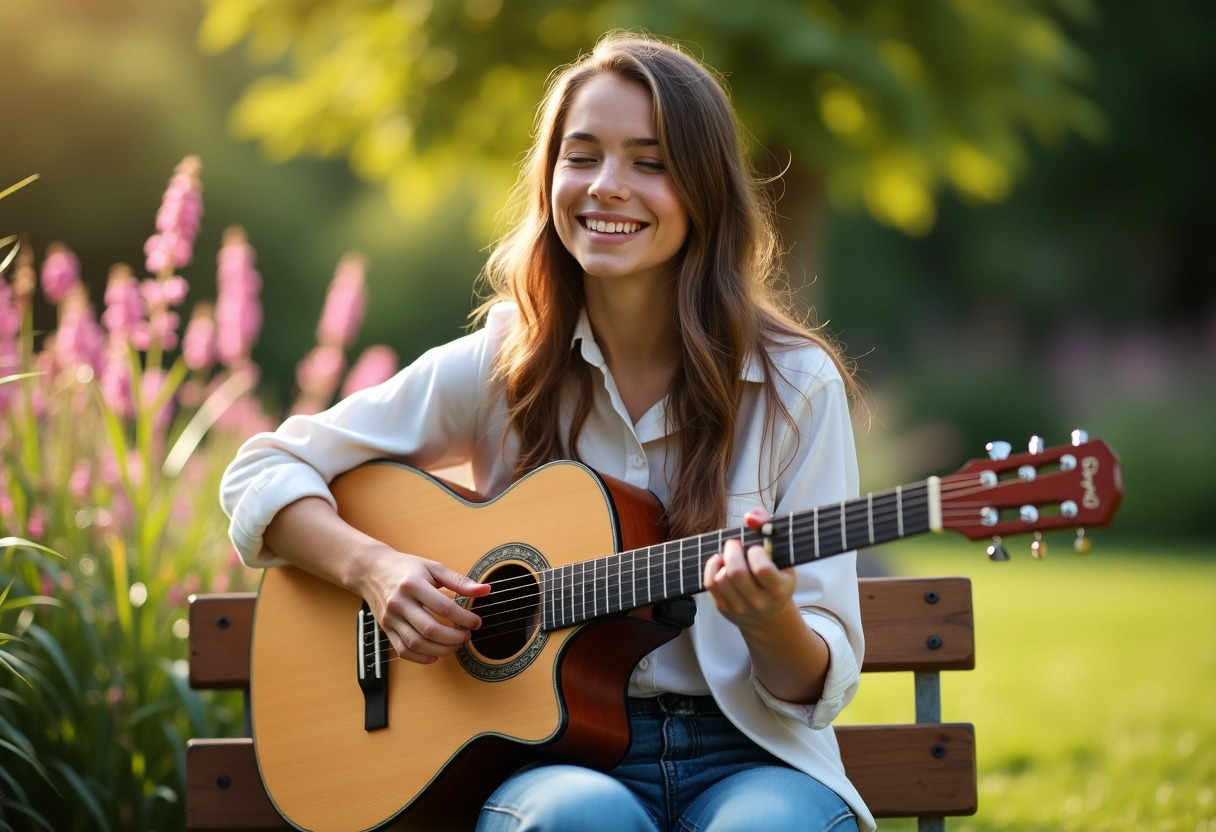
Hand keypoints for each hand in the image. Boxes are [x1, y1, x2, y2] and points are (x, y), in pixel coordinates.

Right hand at [361, 548, 490, 663]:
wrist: (372, 570)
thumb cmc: (406, 568)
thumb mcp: (434, 568)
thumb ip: (460, 581)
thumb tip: (485, 590)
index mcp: (413, 585)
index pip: (444, 607)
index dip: (464, 618)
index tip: (476, 622)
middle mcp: (399, 603)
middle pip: (430, 629)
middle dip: (454, 638)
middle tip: (466, 635)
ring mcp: (391, 618)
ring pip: (417, 643)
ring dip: (440, 650)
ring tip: (455, 645)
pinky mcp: (386, 629)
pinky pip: (403, 650)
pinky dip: (421, 658)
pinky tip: (435, 654)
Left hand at [702, 507, 796, 631]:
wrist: (769, 614)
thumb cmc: (776, 575)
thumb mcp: (781, 553)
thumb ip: (768, 525)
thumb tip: (749, 517)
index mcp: (779, 589)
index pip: (762, 568)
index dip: (755, 552)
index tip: (756, 548)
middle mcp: (760, 602)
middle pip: (736, 572)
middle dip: (732, 550)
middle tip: (735, 543)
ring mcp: (741, 608)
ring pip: (721, 578)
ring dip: (722, 559)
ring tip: (730, 555)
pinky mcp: (724, 609)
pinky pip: (710, 583)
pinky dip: (712, 567)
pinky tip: (721, 563)